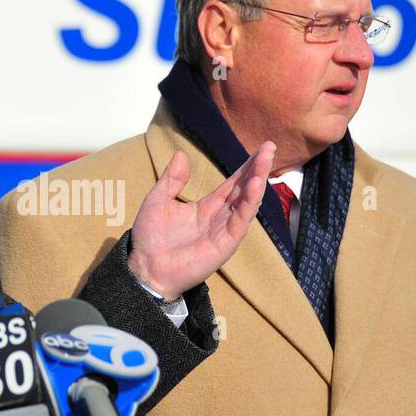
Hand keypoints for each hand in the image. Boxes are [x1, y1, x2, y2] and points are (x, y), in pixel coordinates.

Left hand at [127, 141, 274, 300]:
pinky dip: (250, 203)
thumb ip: (172, 179)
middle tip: (270, 147)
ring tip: (265, 162)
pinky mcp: (225, 243)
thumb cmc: (151, 239)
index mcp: (207, 207)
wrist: (145, 267)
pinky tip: (255, 186)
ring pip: (247, 202)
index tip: (261, 149)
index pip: (233, 183)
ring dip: (257, 182)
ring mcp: (224, 230)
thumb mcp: (158, 201)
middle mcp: (220, 217)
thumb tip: (180, 154)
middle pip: (244, 189)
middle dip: (258, 169)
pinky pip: (241, 220)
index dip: (246, 167)